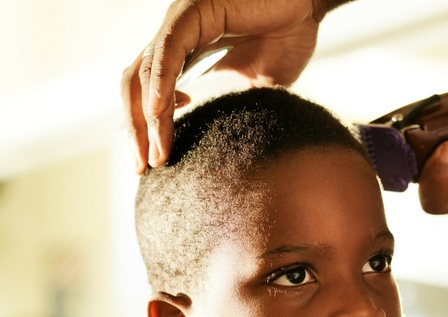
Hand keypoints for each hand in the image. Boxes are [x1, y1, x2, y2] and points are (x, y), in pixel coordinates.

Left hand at [123, 0, 336, 172]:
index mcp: (184, 55)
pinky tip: (159, 114)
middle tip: (145, 168)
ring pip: (145, 75)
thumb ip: (239, 108)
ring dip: (146, 119)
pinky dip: (160, 84)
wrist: (311, 3)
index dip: (146, 132)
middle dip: (136, 131)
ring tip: (157, 153)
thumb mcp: (260, 84)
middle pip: (136, 89)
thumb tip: (239, 148)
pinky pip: (167, 51)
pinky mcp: (192, 12)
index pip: (149, 96)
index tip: (154, 165)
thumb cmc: (290, 33)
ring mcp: (179, 24)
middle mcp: (174, 38)